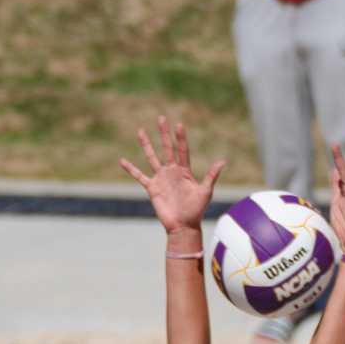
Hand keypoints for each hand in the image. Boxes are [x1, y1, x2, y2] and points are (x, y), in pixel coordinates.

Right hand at [119, 115, 224, 237]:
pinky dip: (131, 169)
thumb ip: (211, 175)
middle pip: (167, 148)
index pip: (182, 150)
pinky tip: (122, 161)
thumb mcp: (205, 191)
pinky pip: (139, 176)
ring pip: (152, 157)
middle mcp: (172, 171)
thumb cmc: (196, 210)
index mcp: (185, 171)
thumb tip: (222, 160)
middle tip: (161, 118)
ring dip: (146, 144)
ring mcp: (161, 178)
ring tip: (140, 130)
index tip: (179, 124)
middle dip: (164, 133)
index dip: (180, 138)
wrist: (183, 226)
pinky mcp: (152, 188)